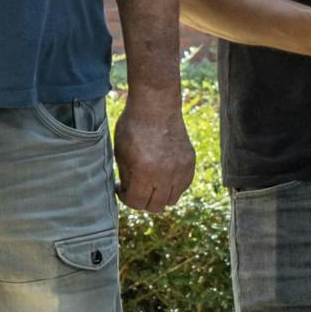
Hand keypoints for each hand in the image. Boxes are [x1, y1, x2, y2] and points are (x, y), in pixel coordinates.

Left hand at [112, 91, 197, 211]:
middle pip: (155, 206)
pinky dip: (173, 186)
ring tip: (150, 181)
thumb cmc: (133, 126)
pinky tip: (162, 174)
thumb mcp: (121, 153)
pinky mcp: (190, 162)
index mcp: (144, 171)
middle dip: (142, 199)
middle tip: (135, 186)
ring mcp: (181, 169)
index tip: (122, 188)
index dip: (125, 198)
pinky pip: (183, 186)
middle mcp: (165, 173)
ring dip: (159, 195)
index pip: (136, 203)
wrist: (156, 105)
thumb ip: (127, 178)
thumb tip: (130, 194)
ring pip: (171, 200)